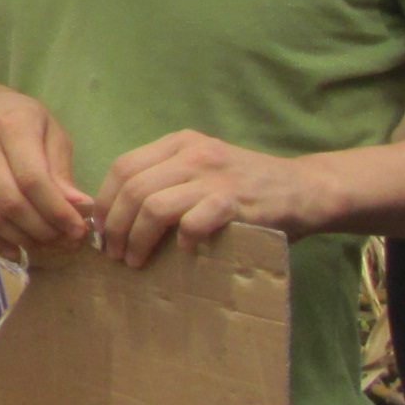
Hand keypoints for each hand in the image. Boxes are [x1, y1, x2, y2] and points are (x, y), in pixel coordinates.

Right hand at [0, 84, 90, 255]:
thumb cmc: (23, 121)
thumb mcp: (52, 134)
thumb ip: (62, 172)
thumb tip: (79, 208)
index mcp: (12, 128)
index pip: (33, 180)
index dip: (57, 211)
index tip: (78, 229)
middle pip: (11, 203)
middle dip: (43, 230)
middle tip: (66, 242)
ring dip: (22, 240)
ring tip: (47, 246)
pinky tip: (16, 251)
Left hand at [94, 129, 323, 265]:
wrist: (304, 189)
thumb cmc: (246, 188)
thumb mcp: (201, 170)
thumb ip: (166, 181)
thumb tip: (116, 216)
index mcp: (178, 143)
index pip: (122, 167)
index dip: (104, 202)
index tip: (99, 230)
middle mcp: (192, 153)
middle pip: (132, 189)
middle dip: (114, 227)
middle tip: (114, 254)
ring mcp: (214, 176)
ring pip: (154, 207)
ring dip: (137, 240)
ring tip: (135, 260)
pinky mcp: (235, 201)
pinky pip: (193, 222)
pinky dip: (182, 241)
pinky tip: (185, 252)